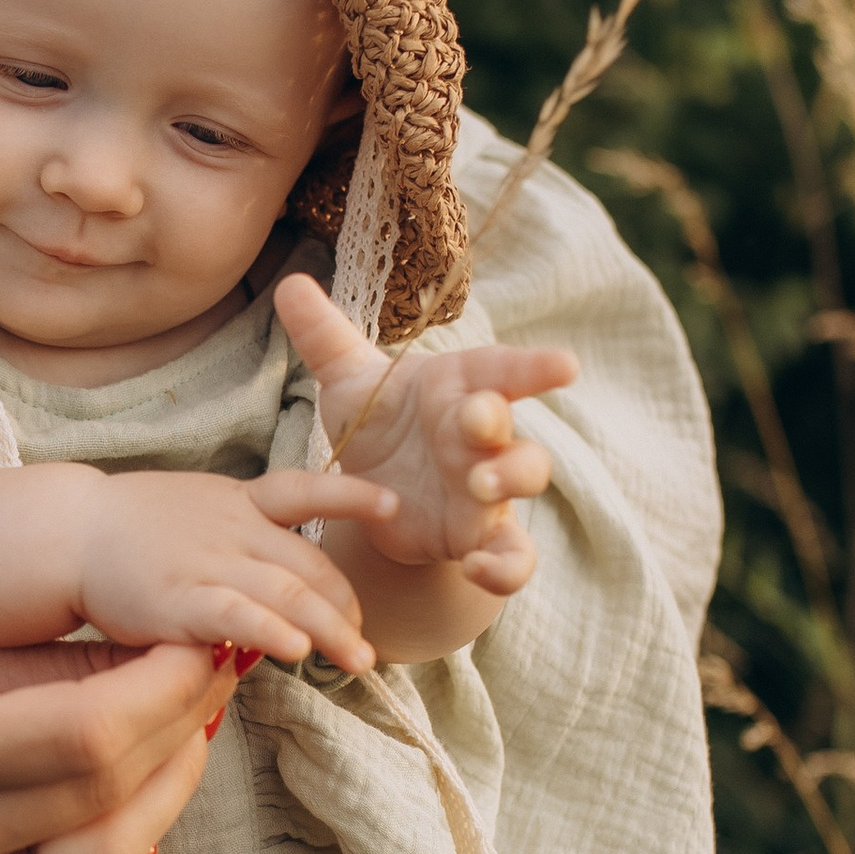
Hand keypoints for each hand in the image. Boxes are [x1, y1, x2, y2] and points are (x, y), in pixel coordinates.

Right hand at [0, 628, 234, 853]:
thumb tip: (158, 649)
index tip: (202, 643)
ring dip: (171, 804)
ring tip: (182, 741)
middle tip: (211, 676)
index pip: (82, 735)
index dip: (166, 689)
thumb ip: (28, 662)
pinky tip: (139, 833)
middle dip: (183, 731)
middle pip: (105, 802)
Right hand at [68, 465, 394, 667]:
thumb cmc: (130, 532)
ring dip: (331, 629)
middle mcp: (234, 528)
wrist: (69, 534)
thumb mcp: (194, 514)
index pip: (306, 490)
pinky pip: (240, 616)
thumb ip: (240, 542)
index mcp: (239, 501)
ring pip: (289, 594)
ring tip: (358, 660)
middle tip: (367, 641)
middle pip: (310, 565)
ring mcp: (210, 562)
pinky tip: (300, 651)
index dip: (353, 497)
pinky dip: (274, 632)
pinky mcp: (183, 599)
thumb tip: (279, 585)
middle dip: (347, 605)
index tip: (394, 504)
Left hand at [274, 274, 576, 593]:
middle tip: (477, 420)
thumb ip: (324, 338)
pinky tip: (478, 569)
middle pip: (511, 424)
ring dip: (511, 480)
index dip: (533, 366)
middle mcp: (481, 437)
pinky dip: (505, 566)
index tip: (565, 365)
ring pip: (525, 479)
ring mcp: (488, 489)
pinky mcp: (481, 537)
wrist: (377, 496)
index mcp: (459, 390)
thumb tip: (290, 284)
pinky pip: (513, 556)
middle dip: (499, 421)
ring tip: (481, 485)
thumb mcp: (348, 386)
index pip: (501, 370)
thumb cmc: (376, 425)